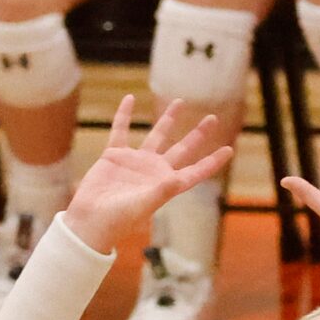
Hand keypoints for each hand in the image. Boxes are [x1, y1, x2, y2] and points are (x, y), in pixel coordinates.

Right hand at [62, 96, 232, 253]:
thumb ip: (160, 191)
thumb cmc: (118, 220)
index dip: (212, 162)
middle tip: (212, 119)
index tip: (229, 149)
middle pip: (182, 149)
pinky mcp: (114, 156)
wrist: (90, 220)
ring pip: (156, 135)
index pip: (195, 172)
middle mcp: (154, 171)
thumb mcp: (142, 206)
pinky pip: (120, 130)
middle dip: (197, 135)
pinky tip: (129, 99)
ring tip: (179, 102)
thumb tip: (177, 180)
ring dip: (168, 119)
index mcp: (165, 185)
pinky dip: (124, 115)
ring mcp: (135, 162)